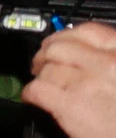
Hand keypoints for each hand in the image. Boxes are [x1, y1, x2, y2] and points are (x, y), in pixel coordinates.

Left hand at [26, 23, 115, 137]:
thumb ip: (113, 62)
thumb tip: (91, 57)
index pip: (89, 32)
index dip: (67, 36)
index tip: (61, 42)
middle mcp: (107, 63)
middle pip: (60, 47)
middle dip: (45, 54)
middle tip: (42, 63)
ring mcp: (87, 83)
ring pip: (47, 69)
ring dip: (39, 75)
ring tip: (41, 82)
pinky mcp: (69, 106)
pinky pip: (37, 90)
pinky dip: (30, 93)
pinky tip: (33, 98)